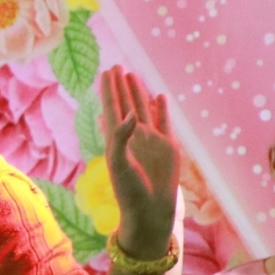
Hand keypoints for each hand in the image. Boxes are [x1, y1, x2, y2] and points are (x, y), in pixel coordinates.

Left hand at [98, 65, 180, 256]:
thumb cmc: (129, 189)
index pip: (111, 107)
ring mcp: (151, 139)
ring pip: (144, 109)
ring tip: (133, 75)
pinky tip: (159, 96)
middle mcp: (133, 136)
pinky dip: (162, 108)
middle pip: (126, 104)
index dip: (109, 90)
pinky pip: (165, 121)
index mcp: (116, 139)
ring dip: (139, 92)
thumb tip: (130, 112)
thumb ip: (121, 136)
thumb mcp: (118, 163)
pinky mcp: (168, 145)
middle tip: (117, 66)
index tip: (107, 71)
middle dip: (121, 86)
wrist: (150, 208)